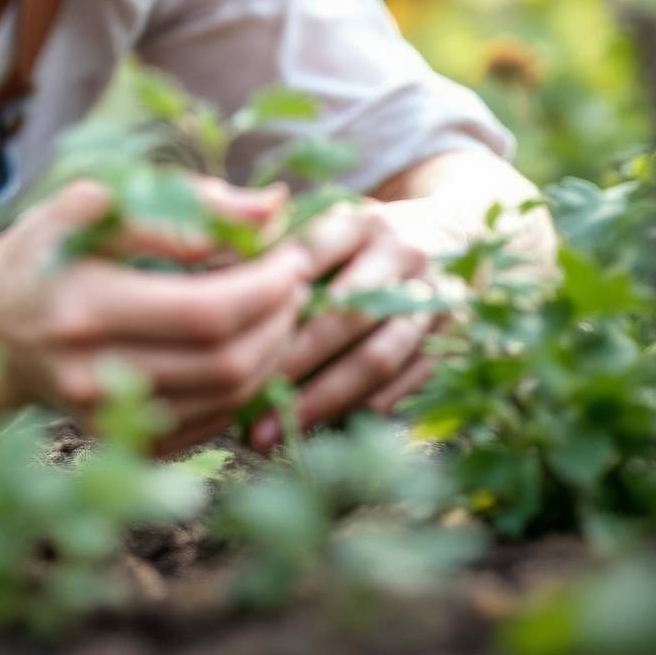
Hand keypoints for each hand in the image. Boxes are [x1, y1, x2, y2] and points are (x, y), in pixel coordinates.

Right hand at [0, 177, 316, 453]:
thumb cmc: (42, 253)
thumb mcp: (92, 206)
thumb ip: (183, 201)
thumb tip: (270, 208)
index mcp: (85, 306)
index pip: (207, 310)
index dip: (267, 285)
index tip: (289, 253)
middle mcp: (92, 373)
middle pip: (227, 361)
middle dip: (280, 319)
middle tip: (294, 280)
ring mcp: (105, 416)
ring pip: (227, 398)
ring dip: (273, 351)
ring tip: (277, 308)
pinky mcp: (118, 440)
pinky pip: (209, 423)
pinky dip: (245, 385)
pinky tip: (245, 345)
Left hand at [248, 197, 465, 450]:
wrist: (452, 237)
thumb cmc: (355, 240)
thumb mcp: (318, 223)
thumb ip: (261, 242)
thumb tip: (203, 276)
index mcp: (362, 220)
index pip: (309, 254)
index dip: (269, 294)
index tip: (225, 332)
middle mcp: (406, 255)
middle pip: (344, 315)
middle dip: (289, 363)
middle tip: (238, 401)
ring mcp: (435, 301)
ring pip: (376, 359)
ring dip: (319, 401)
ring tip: (267, 435)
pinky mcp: (451, 342)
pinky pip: (401, 387)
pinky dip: (355, 412)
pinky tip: (310, 433)